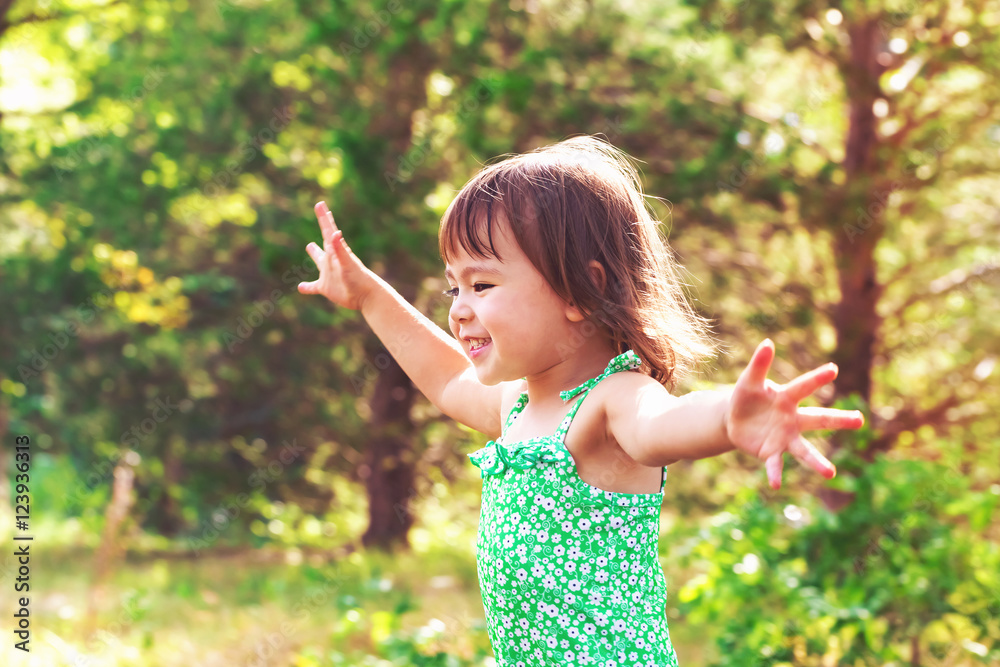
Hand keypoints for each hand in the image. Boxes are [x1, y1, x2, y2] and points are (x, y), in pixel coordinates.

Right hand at [297, 201, 375, 309]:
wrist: (366, 297)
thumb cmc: (358, 279)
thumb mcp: (347, 263)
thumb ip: (340, 249)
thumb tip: (334, 233)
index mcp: (335, 252)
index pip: (327, 231)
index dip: (323, 217)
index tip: (320, 204)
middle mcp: (331, 261)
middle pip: (324, 241)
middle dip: (323, 228)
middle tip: (322, 216)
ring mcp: (328, 274)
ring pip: (318, 261)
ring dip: (314, 253)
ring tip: (310, 246)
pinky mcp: (326, 288)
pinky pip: (313, 287)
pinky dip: (307, 287)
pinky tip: (300, 287)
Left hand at [724, 339, 864, 489]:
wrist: (733, 420)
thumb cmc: (746, 397)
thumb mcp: (748, 381)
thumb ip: (759, 365)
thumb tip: (767, 343)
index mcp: (787, 398)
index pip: (803, 386)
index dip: (817, 378)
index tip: (833, 369)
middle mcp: (792, 419)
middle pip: (818, 419)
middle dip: (838, 419)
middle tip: (860, 420)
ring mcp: (784, 437)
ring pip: (804, 450)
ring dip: (817, 462)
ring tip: (830, 473)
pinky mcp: (771, 452)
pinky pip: (775, 464)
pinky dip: (776, 473)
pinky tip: (776, 485)